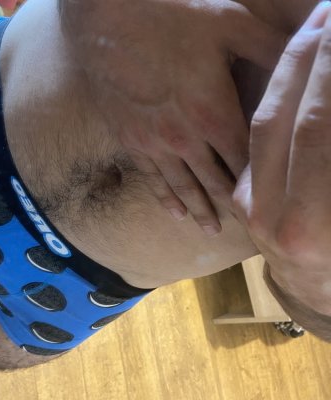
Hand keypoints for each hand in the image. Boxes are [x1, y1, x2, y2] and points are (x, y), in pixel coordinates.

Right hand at [63, 0, 283, 234]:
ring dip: (201, 210)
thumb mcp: (229, 23)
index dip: (261, 182)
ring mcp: (155, 144)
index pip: (246, 160)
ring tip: (212, 229)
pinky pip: (153, 179)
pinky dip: (166, 199)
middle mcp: (185, 138)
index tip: (271, 199)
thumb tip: (308, 54)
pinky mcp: (132, 142)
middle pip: (216, 182)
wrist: (104, 20)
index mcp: (213, 112)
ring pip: (184, 187)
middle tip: (248, 225)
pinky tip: (175, 214)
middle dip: (233, 204)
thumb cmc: (168, 18)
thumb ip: (270, 47)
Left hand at [233, 2, 330, 314]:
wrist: (324, 294)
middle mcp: (269, 215)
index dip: (327, 74)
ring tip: (311, 32)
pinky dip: (276, 100)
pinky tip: (291, 72)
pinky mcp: (244, 199)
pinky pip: (255, 140)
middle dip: (306, 60)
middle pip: (283, 119)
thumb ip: (327, 150)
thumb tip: (325, 107)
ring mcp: (249, 207)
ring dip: (287, 74)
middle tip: (325, 14)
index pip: (315, 129)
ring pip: (262, 125)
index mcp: (307, 226)